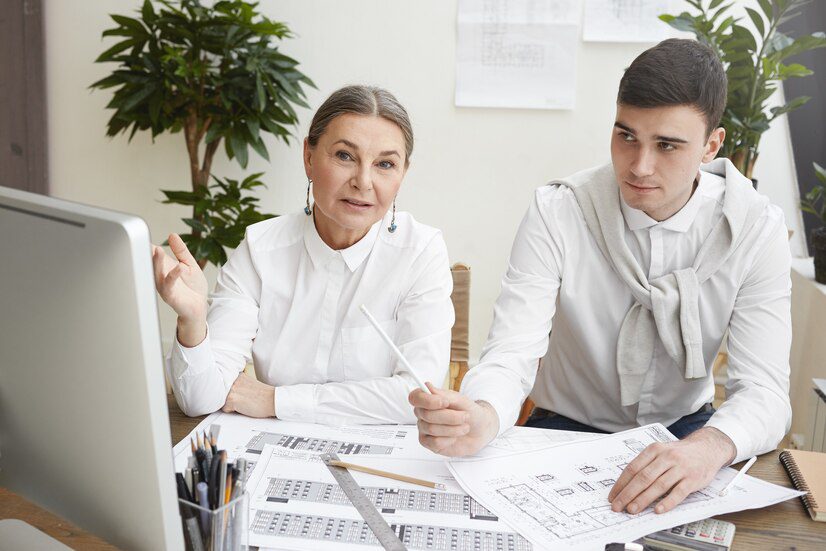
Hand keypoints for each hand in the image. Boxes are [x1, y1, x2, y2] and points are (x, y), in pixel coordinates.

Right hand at [152, 233, 208, 344]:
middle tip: (143, 241)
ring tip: (157, 250)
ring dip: (156, 262)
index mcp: (164, 267)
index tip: (142, 234)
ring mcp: (164, 286)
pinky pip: (169, 285)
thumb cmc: (193, 287)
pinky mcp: (170, 295)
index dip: (147, 245)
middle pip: (150, 263)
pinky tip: (179, 267)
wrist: (199, 306)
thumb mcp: (189, 264)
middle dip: (146, 253)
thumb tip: (172, 235)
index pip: (152, 254)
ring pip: (156, 273)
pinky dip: (173, 275)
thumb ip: (181, 250)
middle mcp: (161, 276)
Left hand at [222, 373, 275, 417]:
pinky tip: (243, 408)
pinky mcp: (232, 399)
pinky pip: (224, 408)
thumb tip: (227, 392)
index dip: (230, 393)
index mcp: (238, 375)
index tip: (238, 395)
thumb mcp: (249, 384)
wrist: (273, 400)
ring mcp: (232, 389)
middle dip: (229, 398)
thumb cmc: (264, 395)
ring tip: (243, 403)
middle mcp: (234, 380)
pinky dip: (232, 411)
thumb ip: (239, 385)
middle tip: (242, 400)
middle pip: (222, 393)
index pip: (225, 385)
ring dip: (230, 404)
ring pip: (222, 401)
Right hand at [409, 382, 499, 456]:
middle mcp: (423, 414)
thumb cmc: (470, 413)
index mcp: (428, 400)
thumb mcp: (461, 400)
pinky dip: (449, 439)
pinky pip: (435, 442)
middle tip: (465, 416)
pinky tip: (455, 437)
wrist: (481, 430)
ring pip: (432, 429)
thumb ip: (444, 395)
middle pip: (427, 415)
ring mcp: (425, 429)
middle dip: (450, 417)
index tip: (445, 402)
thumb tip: (427, 387)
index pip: (415, 397)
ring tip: (464, 427)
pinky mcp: (430, 444)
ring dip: (453, 429)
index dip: (428, 401)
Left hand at [608, 427, 735, 513]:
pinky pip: (678, 493)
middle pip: (643, 477)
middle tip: (618, 506)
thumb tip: (626, 485)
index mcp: (654, 450)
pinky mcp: (693, 479)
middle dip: (628, 494)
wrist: (707, 449)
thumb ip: (646, 465)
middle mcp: (666, 457)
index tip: (613, 496)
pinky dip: (667, 502)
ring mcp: (680, 468)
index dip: (621, 483)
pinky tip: (658, 510)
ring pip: (658, 485)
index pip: (633, 468)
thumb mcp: (661, 452)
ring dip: (643, 499)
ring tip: (632, 510)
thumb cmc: (680, 453)